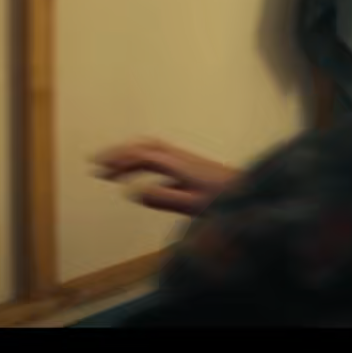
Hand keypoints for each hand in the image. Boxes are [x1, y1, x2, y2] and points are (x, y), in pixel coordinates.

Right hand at [93, 138, 239, 216]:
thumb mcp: (193, 204)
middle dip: (118, 153)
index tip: (97, 168)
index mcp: (176, 164)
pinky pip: (159, 157)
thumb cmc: (225, 201)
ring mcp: (185, 159)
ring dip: (129, 155)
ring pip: (151, 149)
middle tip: (96, 164)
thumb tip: (133, 192)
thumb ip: (163, 198)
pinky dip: (142, 162)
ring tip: (112, 169)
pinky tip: (140, 179)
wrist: (255, 192)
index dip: (117, 160)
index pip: (140, 156)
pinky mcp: (190, 165)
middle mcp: (178, 156)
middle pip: (142, 147)